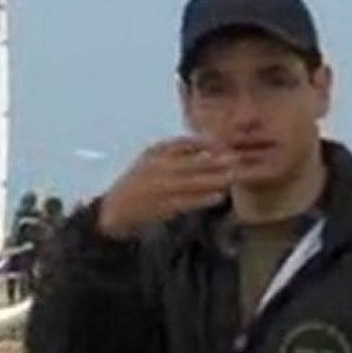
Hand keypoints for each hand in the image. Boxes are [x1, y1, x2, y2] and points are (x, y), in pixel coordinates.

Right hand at [98, 137, 233, 239]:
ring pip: (192, 182)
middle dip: (216, 161)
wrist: (115, 210)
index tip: (225, 144)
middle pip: (192, 163)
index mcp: (155, 152)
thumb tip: (209, 142)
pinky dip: (203, 199)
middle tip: (236, 159)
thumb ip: (177, 150)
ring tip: (233, 176)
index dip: (206, 143)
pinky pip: (186, 202)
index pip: (184, 143)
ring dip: (215, 179)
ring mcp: (160, 188)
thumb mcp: (152, 159)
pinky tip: (219, 196)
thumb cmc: (139, 182)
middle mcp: (157, 167)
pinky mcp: (162, 207)